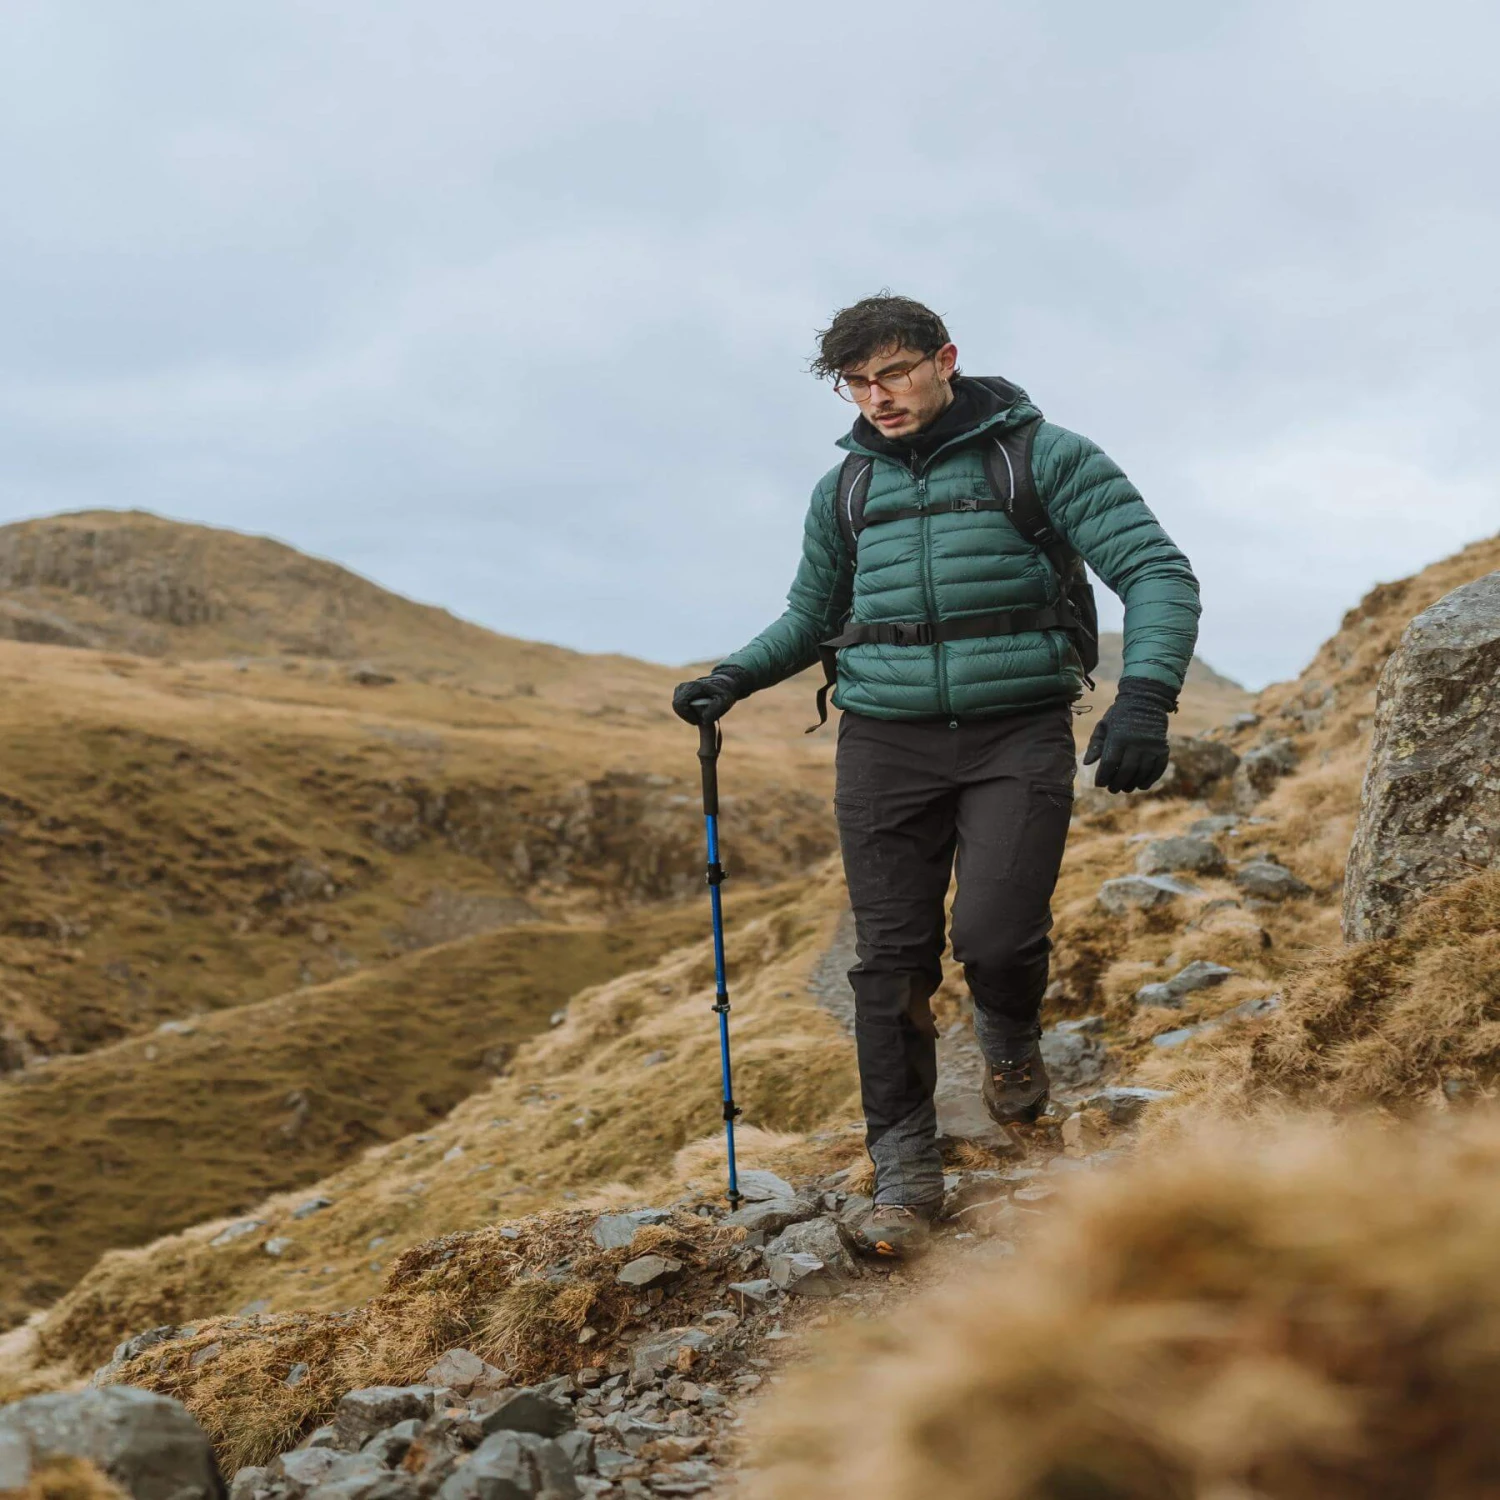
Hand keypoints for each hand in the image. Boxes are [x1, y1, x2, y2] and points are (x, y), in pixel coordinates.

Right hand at [671, 668, 746, 725]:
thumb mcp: (725, 702)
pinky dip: (686, 712)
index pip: (680, 704)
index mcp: (694, 687)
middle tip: (700, 720)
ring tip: (701, 715)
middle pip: (677, 706)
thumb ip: (715, 710)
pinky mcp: (680, 692)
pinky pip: (678, 706)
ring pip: (677, 707)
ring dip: (687, 714)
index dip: (688, 716)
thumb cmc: (724, 694)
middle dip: (688, 716)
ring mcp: (681, 688)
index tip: (700, 720)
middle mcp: (685, 686)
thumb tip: (703, 719)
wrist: (723, 686)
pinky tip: (697, 712)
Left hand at [1082, 677, 1176, 792]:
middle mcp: (1136, 742)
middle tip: (1111, 789)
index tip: (1099, 783)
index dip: (1103, 776)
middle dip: (1117, 784)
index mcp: (1119, 737)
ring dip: (1132, 784)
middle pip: (1126, 770)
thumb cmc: (1120, 715)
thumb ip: (1095, 744)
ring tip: (1124, 788)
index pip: (1110, 763)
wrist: (1146, 701)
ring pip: (1142, 772)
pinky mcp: (1162, 749)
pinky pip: (1157, 769)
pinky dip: (1149, 780)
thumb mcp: (1104, 725)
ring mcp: (1151, 746)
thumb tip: (1086, 763)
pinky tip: (1141, 785)